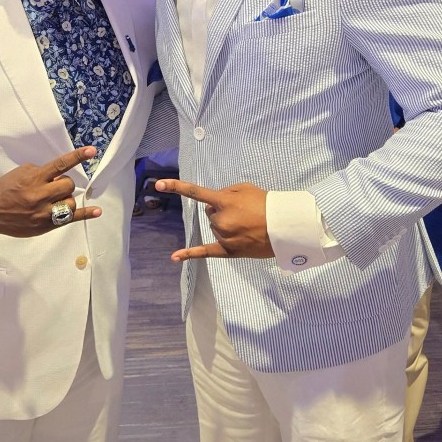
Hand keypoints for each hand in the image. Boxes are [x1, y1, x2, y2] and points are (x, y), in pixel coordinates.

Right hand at [0, 146, 99, 237]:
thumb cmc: (6, 189)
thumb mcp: (22, 173)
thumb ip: (42, 173)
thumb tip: (59, 176)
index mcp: (34, 178)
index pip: (60, 165)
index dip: (77, 157)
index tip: (91, 151)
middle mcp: (41, 195)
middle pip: (68, 185)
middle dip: (64, 184)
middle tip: (53, 187)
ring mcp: (44, 212)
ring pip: (70, 202)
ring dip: (66, 198)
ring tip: (55, 200)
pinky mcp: (46, 225)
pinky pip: (70, 219)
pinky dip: (86, 214)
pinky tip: (97, 210)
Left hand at [155, 179, 272, 260]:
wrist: (283, 227)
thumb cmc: (266, 204)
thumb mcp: (245, 187)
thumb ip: (225, 192)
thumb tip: (214, 202)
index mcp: (223, 202)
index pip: (195, 192)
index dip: (175, 187)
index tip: (158, 184)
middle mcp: (219, 220)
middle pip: (211, 212)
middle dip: (222, 210)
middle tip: (243, 211)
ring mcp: (223, 236)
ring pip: (215, 227)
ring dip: (225, 224)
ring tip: (247, 224)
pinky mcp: (227, 251)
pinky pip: (205, 252)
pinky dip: (189, 254)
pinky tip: (174, 257)